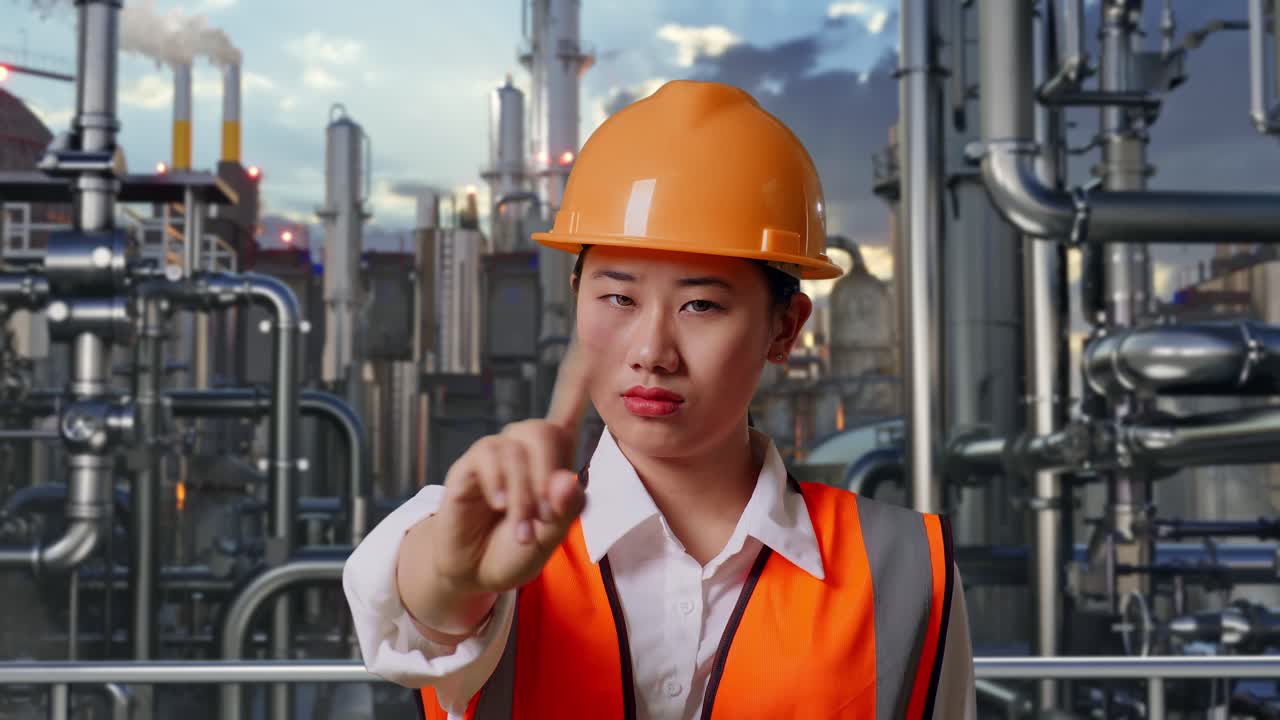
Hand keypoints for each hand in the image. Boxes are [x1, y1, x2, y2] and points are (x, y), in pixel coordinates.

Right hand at [429, 340, 590, 594]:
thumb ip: (565, 510)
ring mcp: (494, 455)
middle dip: (547, 476)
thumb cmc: (517, 548)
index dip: (577, 382)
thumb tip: (567, 481)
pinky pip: (489, 457)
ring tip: (523, 531)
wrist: (476, 571)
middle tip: (544, 519)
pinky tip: (500, 505)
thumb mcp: (550, 537)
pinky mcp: (468, 467)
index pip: (566, 413)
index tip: (590, 350)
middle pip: (542, 431)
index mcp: (552, 461)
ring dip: (524, 495)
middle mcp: (523, 449)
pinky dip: (501, 483)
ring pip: (516, 450)